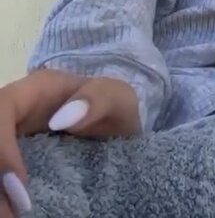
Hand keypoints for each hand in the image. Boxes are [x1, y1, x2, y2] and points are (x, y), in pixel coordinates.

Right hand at [0, 69, 139, 216]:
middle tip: (10, 213)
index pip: (3, 108)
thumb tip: (60, 120)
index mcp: (36, 90)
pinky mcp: (17, 162)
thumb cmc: (117, 109)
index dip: (1, 145)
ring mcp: (16, 138)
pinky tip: (15, 213)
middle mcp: (19, 113)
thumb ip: (97, 98)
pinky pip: (4, 177)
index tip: (18, 184)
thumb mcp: (118, 98)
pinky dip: (5, 195)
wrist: (121, 132)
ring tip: (11, 217)